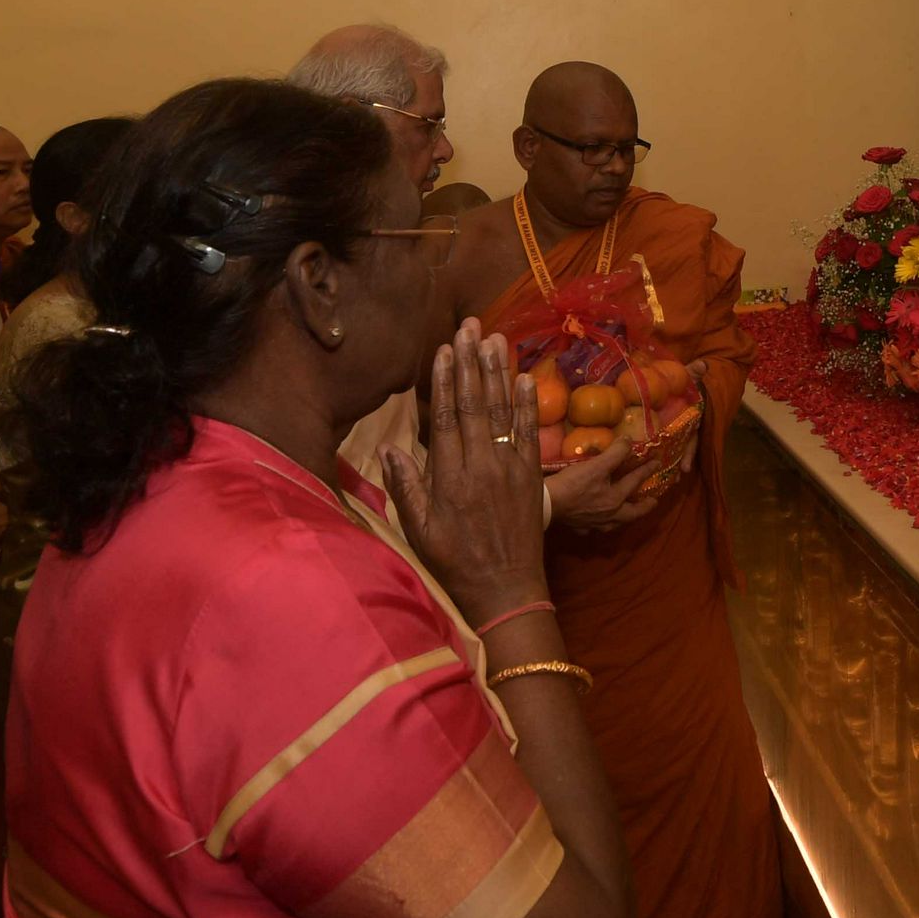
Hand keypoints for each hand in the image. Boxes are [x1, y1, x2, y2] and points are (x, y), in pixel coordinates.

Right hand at [385, 321, 548, 625]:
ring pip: (502, 411)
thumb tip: (387, 447)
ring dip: (498, 372)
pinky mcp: (531, 476)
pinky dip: (527, 404)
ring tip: (495, 338)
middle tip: (470, 326)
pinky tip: (524, 377)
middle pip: (475, 405)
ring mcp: (509, 469)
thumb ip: (405, 487)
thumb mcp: (419, 531)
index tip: (445, 349)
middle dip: (472, 363)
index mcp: (448, 478)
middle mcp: (480, 466)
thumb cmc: (455, 563)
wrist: (505, 590)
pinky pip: (530, 433)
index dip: (446, 381)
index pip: (446, 418)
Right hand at [545, 411, 684, 532]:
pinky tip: (596, 521)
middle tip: (653, 502)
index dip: (647, 469)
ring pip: (615, 524)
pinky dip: (599, 524)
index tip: (657, 463)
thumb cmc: (573, 484)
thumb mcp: (597, 465)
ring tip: (626, 514)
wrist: (547, 504)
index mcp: (615, 499)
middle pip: (632, 514)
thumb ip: (615, 453)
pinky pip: (594, 528)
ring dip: (624, 518)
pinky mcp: (579, 527)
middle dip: (644, 507)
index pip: (635, 481)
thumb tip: (628, 442)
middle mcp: (609, 515)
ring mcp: (594, 524)